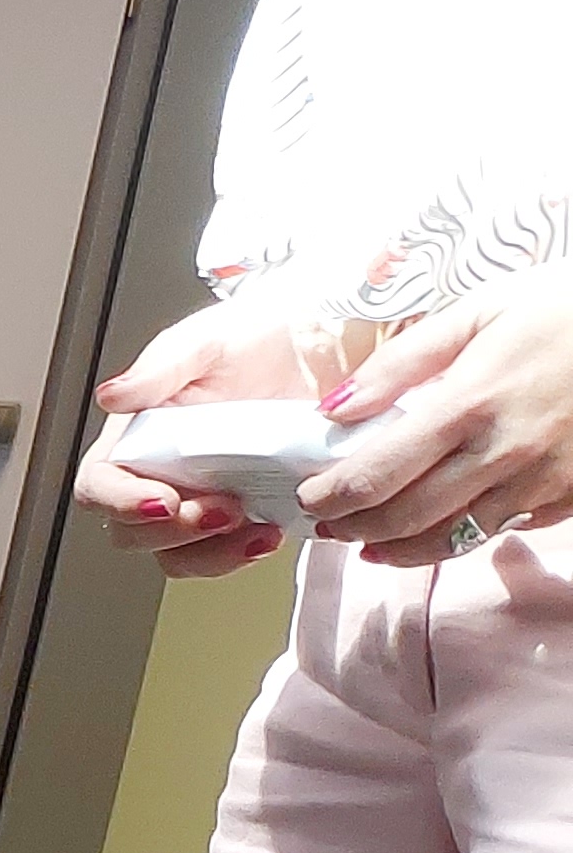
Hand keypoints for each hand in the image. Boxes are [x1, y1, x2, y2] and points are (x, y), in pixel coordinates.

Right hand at [76, 296, 312, 579]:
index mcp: (136, 438)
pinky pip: (230, 553)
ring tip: (256, 529)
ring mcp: (200, 499)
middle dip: (175, 532)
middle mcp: (160, 475)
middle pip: (134, 532)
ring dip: (214, 554)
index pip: (100, 484)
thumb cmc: (257, 336)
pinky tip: (273, 530)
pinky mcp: (245, 513)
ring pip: (179, 555)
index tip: (163, 501)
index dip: (122, 502)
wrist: (325, 344)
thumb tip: (113, 396)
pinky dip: (247, 550)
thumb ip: (159, 369)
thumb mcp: (207, 340)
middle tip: (222, 510)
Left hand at [299, 264, 572, 564]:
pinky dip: (462, 535)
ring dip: (399, 546)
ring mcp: (540, 481)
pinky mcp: (569, 496)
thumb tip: (334, 407)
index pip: (374, 475)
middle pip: (403, 519)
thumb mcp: (483, 308)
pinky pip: (501, 531)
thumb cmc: (567, 306)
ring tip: (371, 540)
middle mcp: (503, 453)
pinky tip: (443, 524)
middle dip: (352, 528)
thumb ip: (403, 360)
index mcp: (470, 402)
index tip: (306, 498)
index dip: (329, 497)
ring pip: (449, 540)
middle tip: (329, 525)